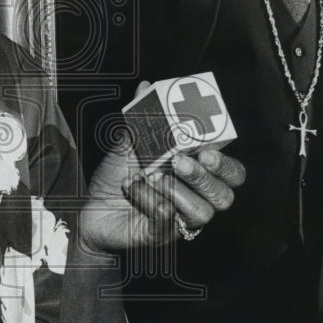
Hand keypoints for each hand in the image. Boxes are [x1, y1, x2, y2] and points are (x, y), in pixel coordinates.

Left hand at [79, 132, 244, 254]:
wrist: (90, 208)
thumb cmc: (116, 176)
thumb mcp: (128, 144)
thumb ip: (141, 119)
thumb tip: (146, 87)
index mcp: (196, 173)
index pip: (232, 172)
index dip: (226, 164)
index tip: (207, 150)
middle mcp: (196, 197)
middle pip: (224, 195)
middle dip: (205, 177)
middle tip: (179, 162)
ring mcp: (181, 219)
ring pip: (202, 212)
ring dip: (177, 191)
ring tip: (152, 176)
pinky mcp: (162, 235)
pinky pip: (167, 223)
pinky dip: (151, 202)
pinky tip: (135, 189)